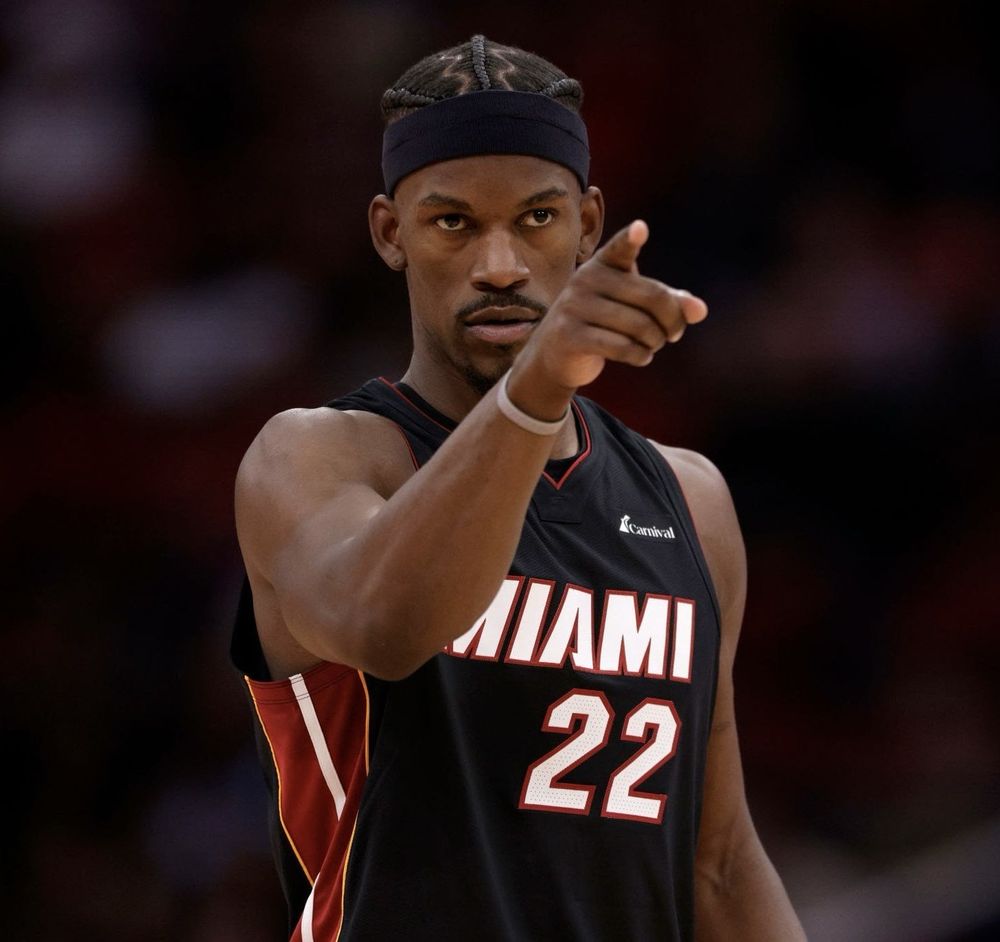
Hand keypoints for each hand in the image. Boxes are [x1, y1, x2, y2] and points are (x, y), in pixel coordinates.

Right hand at [511, 221, 707, 413]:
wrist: (555, 353)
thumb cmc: (605, 323)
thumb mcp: (635, 307)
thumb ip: (670, 303)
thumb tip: (700, 310)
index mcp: (603, 263)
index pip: (621, 248)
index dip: (631, 239)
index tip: (641, 228)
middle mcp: (586, 279)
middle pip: (652, 297)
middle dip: (672, 321)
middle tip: (674, 334)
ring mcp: (574, 307)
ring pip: (640, 326)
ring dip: (656, 342)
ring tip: (653, 345)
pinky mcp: (569, 335)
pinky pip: (621, 347)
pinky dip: (641, 355)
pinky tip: (642, 356)